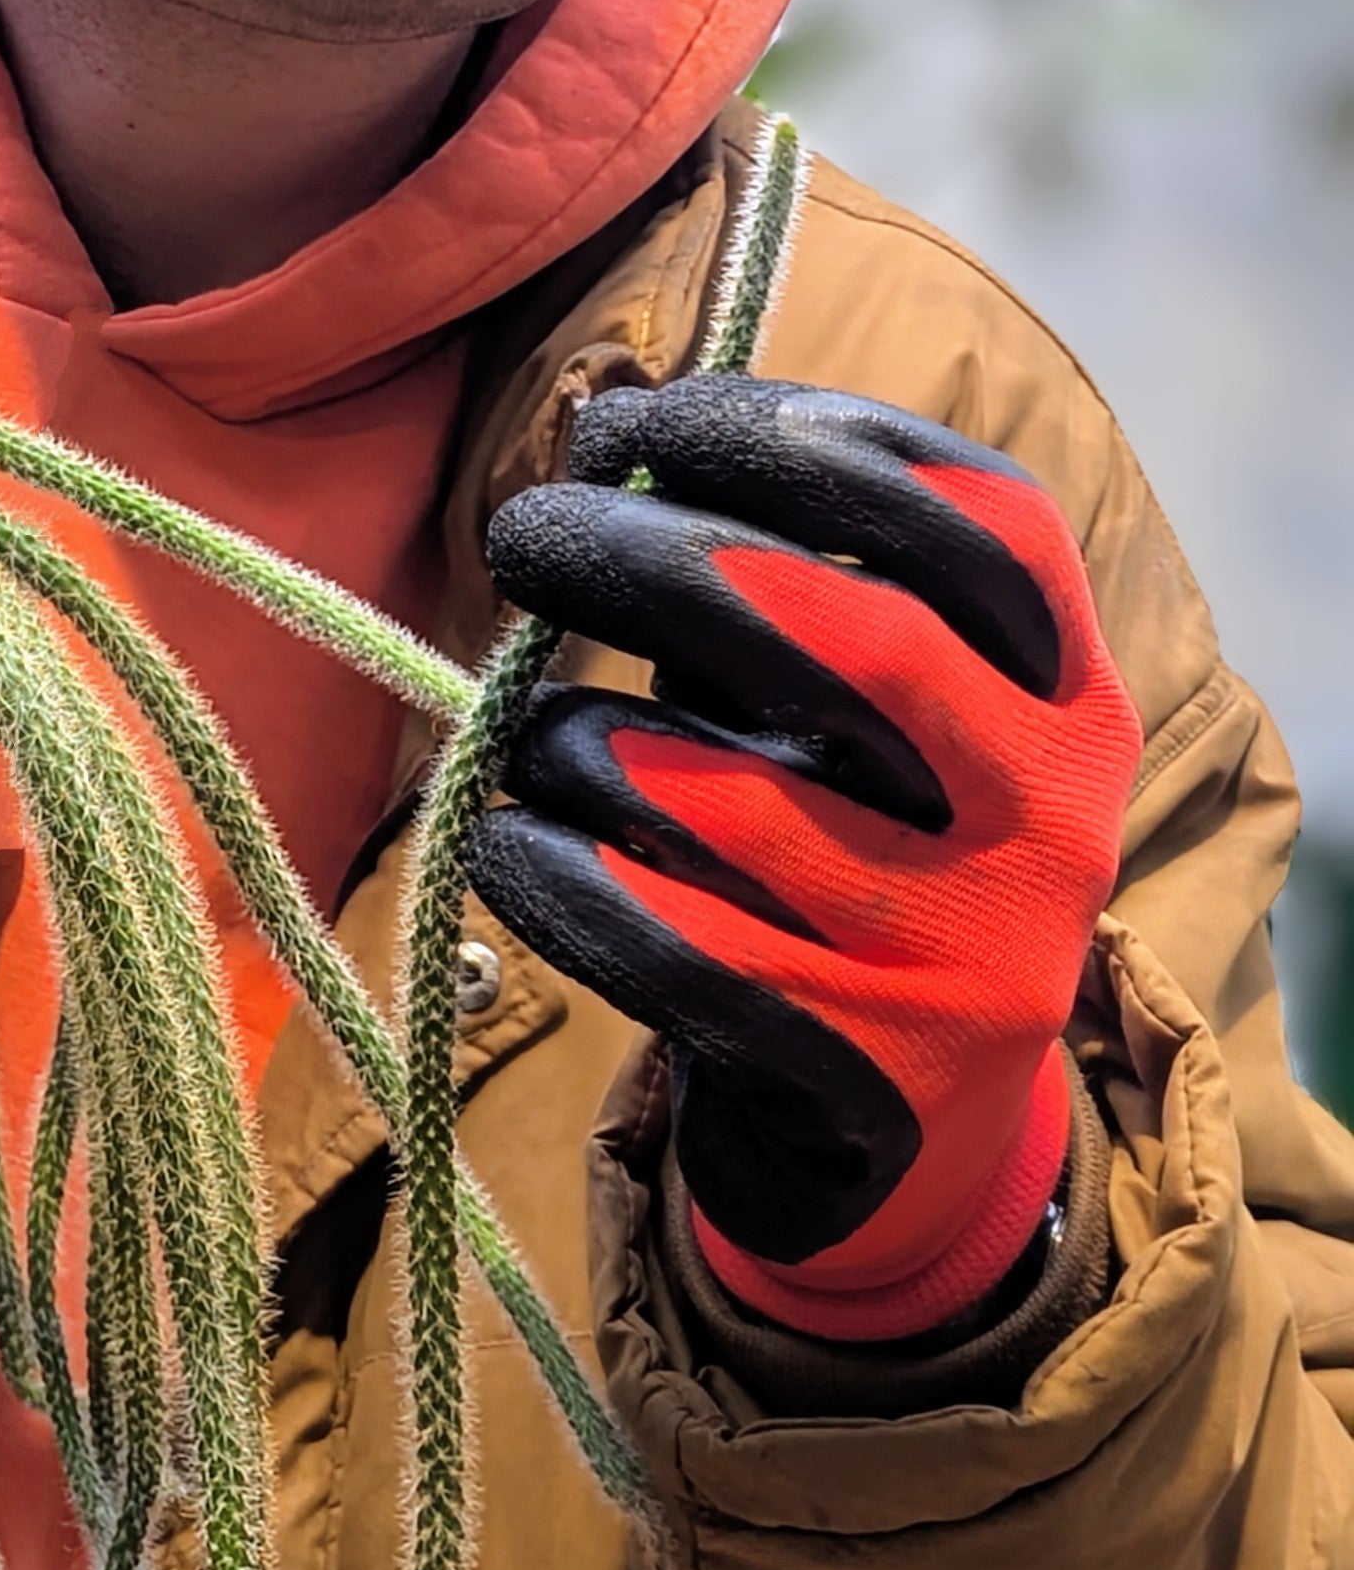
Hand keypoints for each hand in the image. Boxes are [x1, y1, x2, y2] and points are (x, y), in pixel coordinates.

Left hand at [469, 375, 1139, 1341]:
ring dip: (578, 741)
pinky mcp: (853, 1073)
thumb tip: (601, 434)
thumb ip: (770, 589)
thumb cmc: (847, 866)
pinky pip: (663, 946)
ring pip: (728, 800)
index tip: (638, 421)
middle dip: (656, 558)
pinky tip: (504, 845)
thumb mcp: (860, 724)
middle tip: (523, 533)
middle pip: (853, 638)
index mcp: (1066, 697)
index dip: (801, 439)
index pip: (976, 519)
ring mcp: (961, 957)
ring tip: (526, 738)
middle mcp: (1045, 819)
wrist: (903, 1148)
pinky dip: (554, 877)